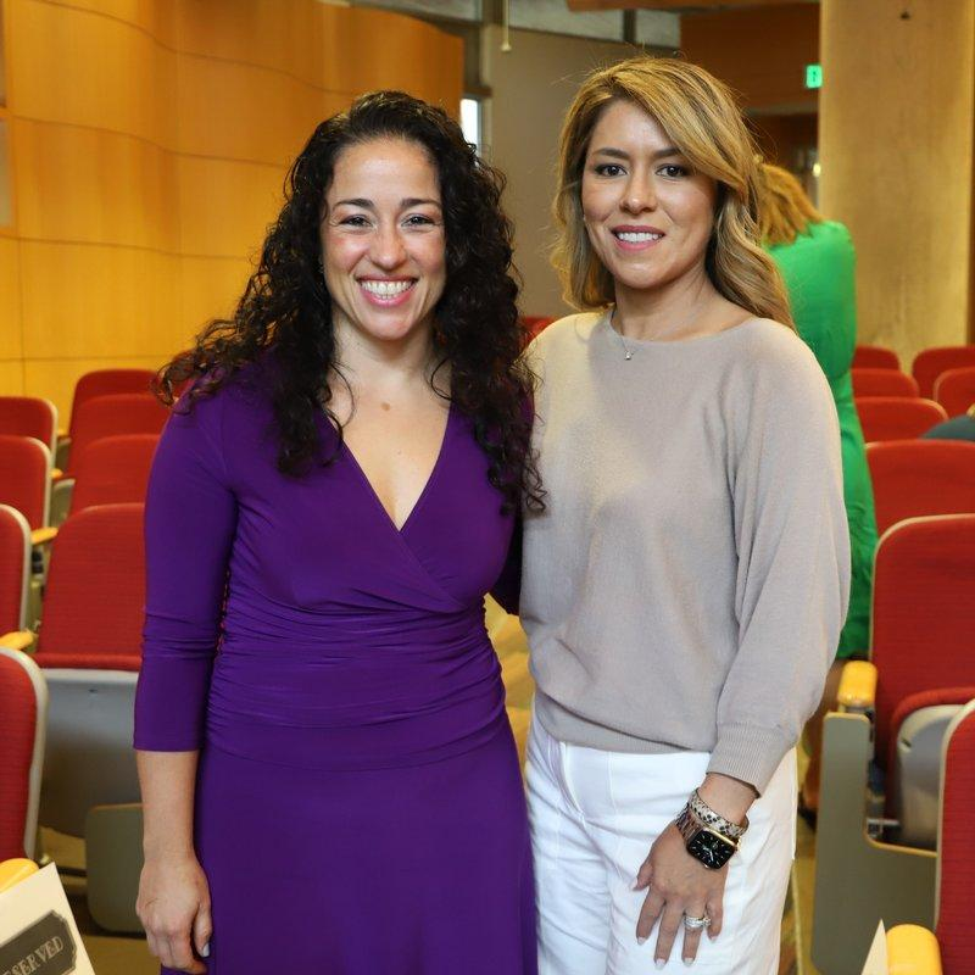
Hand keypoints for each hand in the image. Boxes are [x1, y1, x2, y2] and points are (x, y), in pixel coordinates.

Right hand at [137, 854, 211, 972]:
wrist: (167, 855)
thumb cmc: (188, 874)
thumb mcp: (204, 902)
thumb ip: (204, 929)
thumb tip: (203, 950)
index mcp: (175, 928)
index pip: (182, 960)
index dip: (193, 968)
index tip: (201, 969)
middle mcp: (157, 928)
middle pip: (166, 959)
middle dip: (181, 964)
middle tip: (194, 959)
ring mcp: (146, 920)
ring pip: (154, 949)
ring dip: (168, 953)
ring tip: (182, 946)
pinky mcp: (140, 911)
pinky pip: (148, 933)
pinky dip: (158, 939)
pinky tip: (169, 929)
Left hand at [633, 823, 726, 967]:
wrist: (703, 831)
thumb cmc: (676, 838)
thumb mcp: (653, 852)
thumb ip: (645, 872)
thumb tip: (634, 887)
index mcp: (660, 886)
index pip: (649, 913)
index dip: (644, 928)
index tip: (641, 941)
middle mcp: (678, 897)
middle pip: (669, 927)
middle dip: (663, 947)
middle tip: (660, 963)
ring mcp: (698, 898)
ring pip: (693, 928)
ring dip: (690, 946)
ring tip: (688, 961)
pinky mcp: (715, 895)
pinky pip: (715, 916)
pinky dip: (714, 927)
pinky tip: (712, 937)